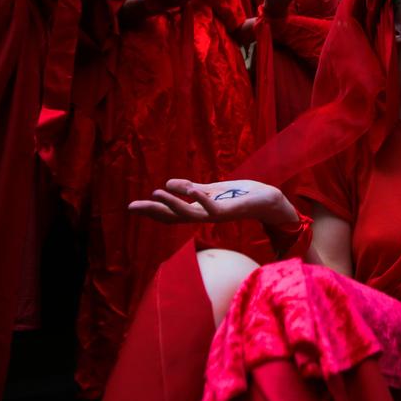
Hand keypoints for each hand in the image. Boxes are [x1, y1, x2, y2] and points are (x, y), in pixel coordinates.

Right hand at [128, 178, 297, 225]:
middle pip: (175, 217)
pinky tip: (191, 190)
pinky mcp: (231, 211)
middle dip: (154, 212)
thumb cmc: (242, 195)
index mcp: (199, 210)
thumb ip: (191, 189)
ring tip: (155, 194)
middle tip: (132, 207)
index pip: (171, 213)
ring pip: (190, 214)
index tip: (132, 207)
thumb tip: (167, 184)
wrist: (269, 199)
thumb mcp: (212, 189)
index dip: (152, 211)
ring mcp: (217, 215)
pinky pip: (213, 208)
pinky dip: (202, 199)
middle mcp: (205, 216)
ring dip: (173, 204)